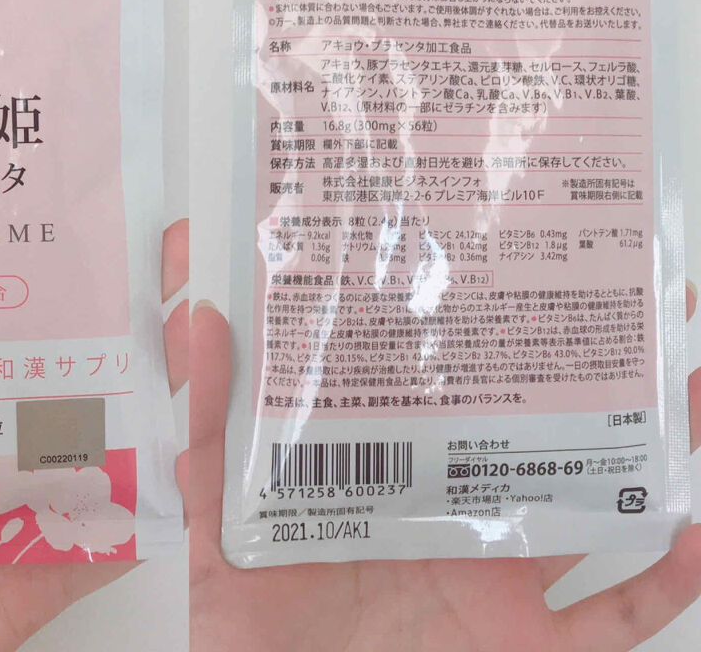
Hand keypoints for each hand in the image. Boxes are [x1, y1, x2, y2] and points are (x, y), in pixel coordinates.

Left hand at [0, 217, 190, 651]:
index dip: (17, 259)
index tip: (54, 199)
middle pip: (51, 363)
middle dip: (111, 302)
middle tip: (153, 244)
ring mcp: (2, 507)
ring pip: (95, 432)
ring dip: (150, 378)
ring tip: (183, 315)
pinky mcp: (29, 573)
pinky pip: (105, 533)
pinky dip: (154, 488)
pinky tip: (185, 429)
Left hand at [182, 290, 700, 651]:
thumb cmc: (247, 622)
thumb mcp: (212, 513)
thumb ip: (206, 423)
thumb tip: (200, 314)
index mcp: (383, 460)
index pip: (430, 371)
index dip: (466, 312)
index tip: (494, 239)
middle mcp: (449, 502)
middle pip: (528, 419)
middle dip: (580, 357)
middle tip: (627, 285)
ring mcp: (494, 570)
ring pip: (590, 496)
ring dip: (645, 440)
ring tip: (683, 372)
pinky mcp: (524, 642)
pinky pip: (614, 615)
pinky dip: (666, 577)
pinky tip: (694, 522)